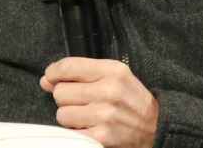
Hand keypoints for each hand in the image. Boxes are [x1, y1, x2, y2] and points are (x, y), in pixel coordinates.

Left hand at [40, 57, 158, 147]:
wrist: (156, 127)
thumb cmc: (131, 99)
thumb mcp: (114, 76)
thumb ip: (80, 73)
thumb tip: (46, 79)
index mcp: (113, 70)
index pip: (68, 66)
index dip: (53, 72)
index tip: (51, 77)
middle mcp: (109, 91)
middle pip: (61, 92)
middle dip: (66, 98)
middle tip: (81, 101)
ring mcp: (105, 115)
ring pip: (62, 114)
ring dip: (70, 117)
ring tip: (87, 116)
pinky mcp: (102, 137)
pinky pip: (70, 132)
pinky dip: (76, 132)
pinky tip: (90, 128)